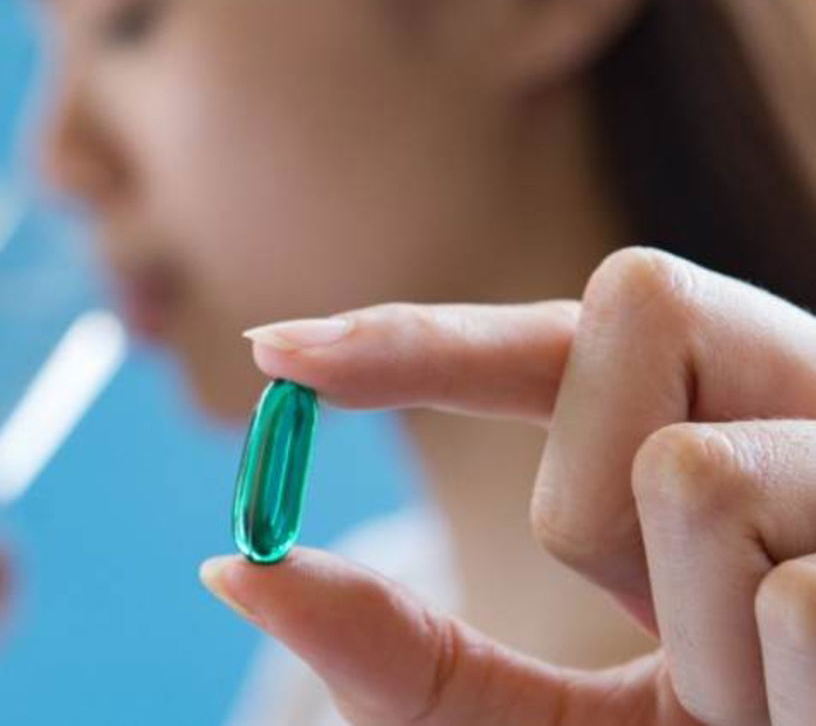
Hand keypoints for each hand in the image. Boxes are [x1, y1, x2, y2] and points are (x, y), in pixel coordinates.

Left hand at [204, 248, 815, 725]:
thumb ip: (404, 658)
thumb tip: (232, 568)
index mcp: (714, 427)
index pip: (552, 338)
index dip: (410, 334)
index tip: (272, 351)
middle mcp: (809, 401)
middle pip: (637, 305)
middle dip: (595, 492)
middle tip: (682, 629)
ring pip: (689, 468)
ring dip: (697, 632)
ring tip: (774, 696)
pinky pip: (790, 591)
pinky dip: (772, 690)